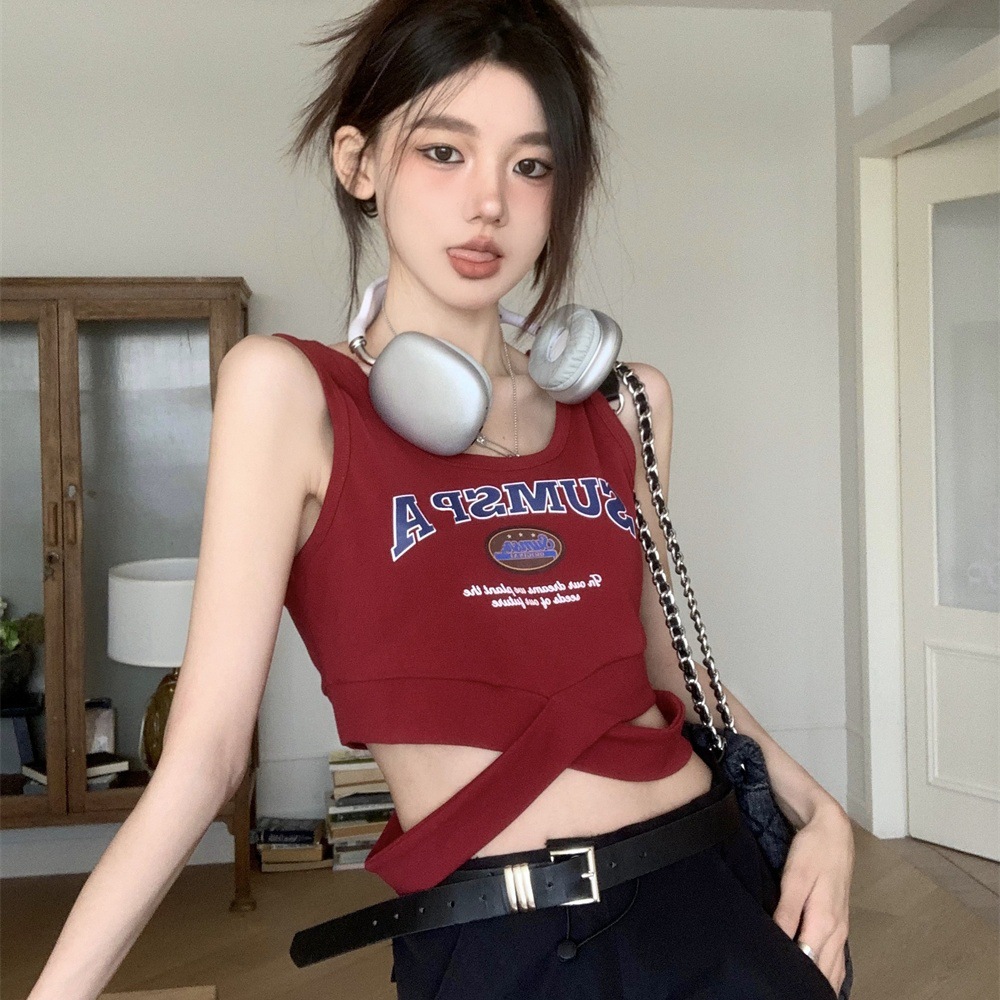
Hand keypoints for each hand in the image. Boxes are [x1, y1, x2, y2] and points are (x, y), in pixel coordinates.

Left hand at [772, 800, 853, 994]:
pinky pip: (837, 962)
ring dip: (817, 981)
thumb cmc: (813, 852)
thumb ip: (787, 911)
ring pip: (832, 971)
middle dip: (804, 982)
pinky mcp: (840, 927)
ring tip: (794, 986)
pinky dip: (827, 975)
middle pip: (822, 972)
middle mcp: (836, 932)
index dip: (791, 973)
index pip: (808, 962)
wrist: (834, 833)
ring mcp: (841, 931)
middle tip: (778, 984)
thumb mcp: (795, 877)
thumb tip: (778, 941)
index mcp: (824, 922)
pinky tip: (816, 980)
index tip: (772, 977)